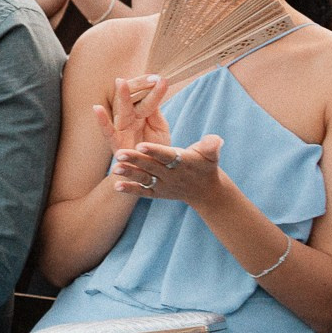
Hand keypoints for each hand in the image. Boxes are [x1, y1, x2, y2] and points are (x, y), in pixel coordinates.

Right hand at [93, 75, 170, 169]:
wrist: (150, 173)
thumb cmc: (155, 149)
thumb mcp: (160, 129)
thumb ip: (155, 113)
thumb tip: (154, 92)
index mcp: (142, 113)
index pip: (147, 97)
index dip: (154, 89)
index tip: (163, 79)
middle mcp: (130, 118)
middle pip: (134, 98)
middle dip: (140, 87)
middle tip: (152, 78)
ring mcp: (122, 128)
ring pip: (121, 109)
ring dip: (122, 96)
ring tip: (121, 82)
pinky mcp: (115, 142)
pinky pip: (107, 131)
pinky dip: (101, 121)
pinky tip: (96, 108)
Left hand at [111, 133, 225, 206]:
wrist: (206, 192)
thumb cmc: (205, 166)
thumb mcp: (210, 155)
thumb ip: (211, 146)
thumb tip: (216, 140)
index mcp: (182, 162)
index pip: (166, 156)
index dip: (154, 151)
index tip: (141, 145)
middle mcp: (170, 175)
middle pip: (150, 166)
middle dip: (135, 160)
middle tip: (119, 153)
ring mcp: (162, 185)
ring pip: (144, 179)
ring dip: (129, 174)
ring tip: (114, 169)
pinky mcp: (157, 193)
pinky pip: (143, 192)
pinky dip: (130, 190)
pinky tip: (116, 186)